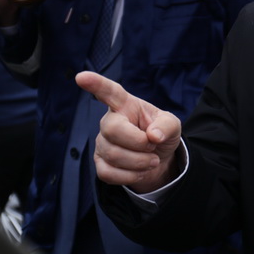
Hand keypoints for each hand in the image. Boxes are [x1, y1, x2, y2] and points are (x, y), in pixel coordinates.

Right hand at [76, 71, 183, 193]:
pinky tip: (139, 171)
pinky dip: (130, 176)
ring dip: (139, 162)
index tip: (81, 77)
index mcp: (126, 105)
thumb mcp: (172, 125)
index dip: (96, 84)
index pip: (109, 92)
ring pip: (113, 155)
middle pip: (113, 130)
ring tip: (152, 160)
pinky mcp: (100, 162)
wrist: (158, 159)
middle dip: (138, 143)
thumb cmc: (161, 134)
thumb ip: (167, 126)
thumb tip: (153, 135)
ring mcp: (102, 142)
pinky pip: (107, 173)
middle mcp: (109, 121)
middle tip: (153, 146)